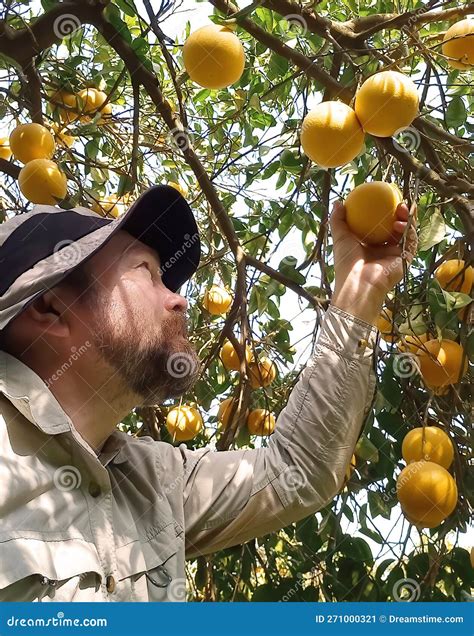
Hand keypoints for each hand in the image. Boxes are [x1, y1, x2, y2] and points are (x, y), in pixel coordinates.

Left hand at [329, 200, 417, 325]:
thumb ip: (338, 220)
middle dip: (401, 213)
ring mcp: (395, 254)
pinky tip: (402, 224)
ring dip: (407, 219)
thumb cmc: (347, 262)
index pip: (380, 224)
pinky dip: (409, 231)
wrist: (357, 282)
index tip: (385, 199)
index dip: (385, 212)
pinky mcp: (405, 260)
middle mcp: (383, 248)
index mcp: (369, 244)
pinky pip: (411, 242)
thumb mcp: (340, 237)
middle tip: (399, 202)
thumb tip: (338, 203)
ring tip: (402, 209)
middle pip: (396, 227)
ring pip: (407, 233)